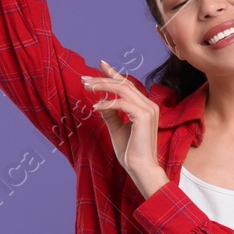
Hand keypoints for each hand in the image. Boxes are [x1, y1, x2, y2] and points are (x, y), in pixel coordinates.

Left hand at [82, 60, 166, 193]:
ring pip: (122, 89)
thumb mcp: (117, 129)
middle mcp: (149, 105)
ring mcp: (148, 109)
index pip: (128, 85)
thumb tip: (102, 102)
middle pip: (123, 84)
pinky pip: (121, 103)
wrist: (140, 168)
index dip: (114, 74)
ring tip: (86, 87)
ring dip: (102, 86)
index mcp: (145, 107)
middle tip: (84, 79)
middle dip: (102, 79)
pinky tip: (95, 106)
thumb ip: (111, 114)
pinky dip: (107, 103)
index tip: (101, 65)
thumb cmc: (131, 152)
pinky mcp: (143, 116)